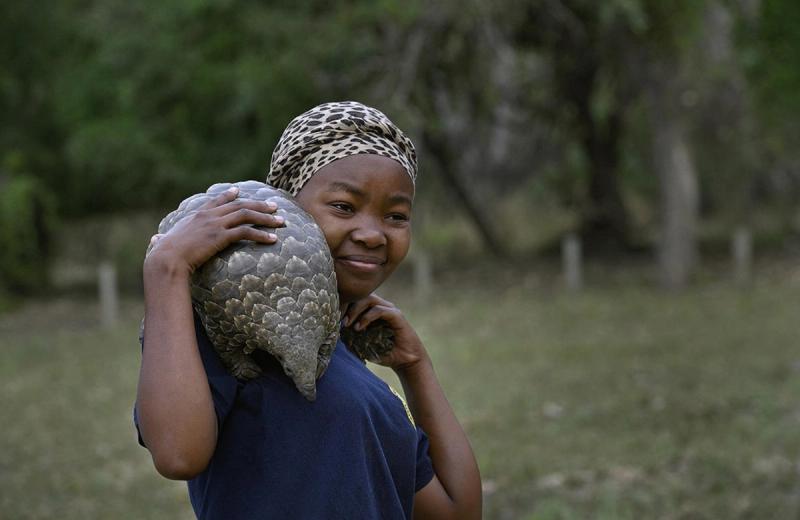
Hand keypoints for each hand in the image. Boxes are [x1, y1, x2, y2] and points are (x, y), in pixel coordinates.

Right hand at [146, 186, 284, 275]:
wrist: (166, 258)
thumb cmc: (162, 255)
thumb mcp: (163, 242)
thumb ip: (162, 239)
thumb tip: (154, 241)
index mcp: (196, 215)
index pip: (215, 200)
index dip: (228, 195)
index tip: (238, 190)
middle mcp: (208, 216)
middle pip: (239, 205)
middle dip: (259, 205)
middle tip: (274, 206)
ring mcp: (215, 224)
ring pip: (246, 215)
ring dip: (266, 218)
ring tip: (281, 221)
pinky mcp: (221, 236)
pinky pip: (246, 232)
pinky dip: (262, 235)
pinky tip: (272, 239)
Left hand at [342, 294, 428, 372]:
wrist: (405, 361)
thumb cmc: (384, 352)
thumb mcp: (363, 344)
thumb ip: (352, 337)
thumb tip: (334, 334)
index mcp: (373, 311)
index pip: (357, 299)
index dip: (344, 306)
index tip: (334, 318)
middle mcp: (382, 307)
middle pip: (361, 295)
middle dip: (348, 306)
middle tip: (341, 321)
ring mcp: (390, 310)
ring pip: (369, 299)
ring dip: (355, 310)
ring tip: (348, 324)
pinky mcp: (397, 316)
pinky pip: (380, 310)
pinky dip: (367, 317)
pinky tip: (359, 327)